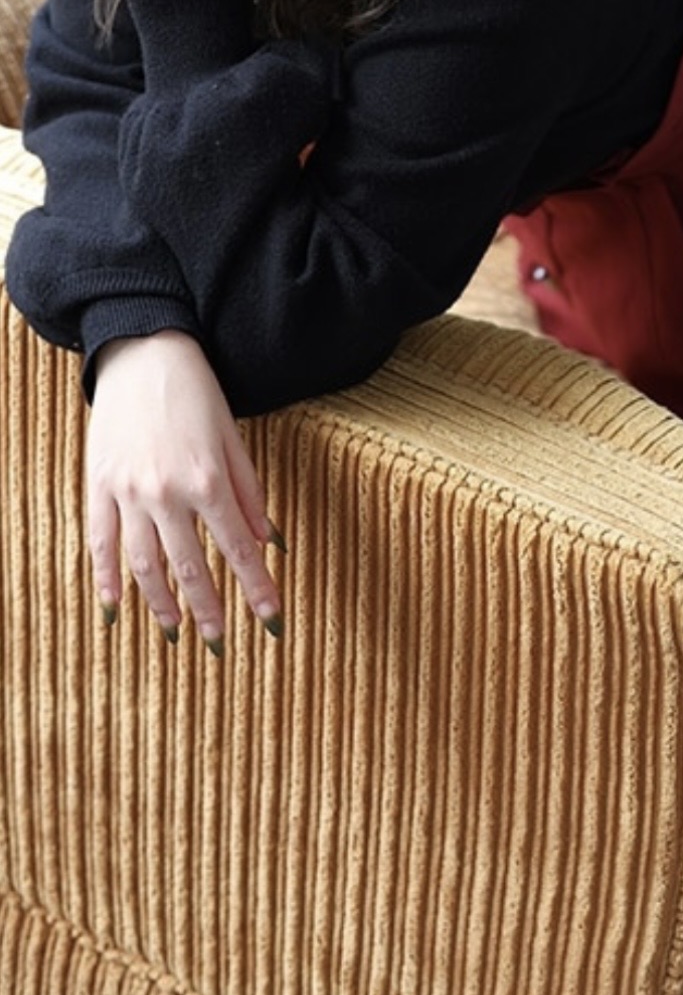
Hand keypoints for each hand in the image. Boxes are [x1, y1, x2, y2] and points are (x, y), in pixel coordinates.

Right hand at [88, 330, 283, 650]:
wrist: (144, 352)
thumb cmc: (197, 392)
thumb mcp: (233, 439)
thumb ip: (249, 494)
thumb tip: (269, 542)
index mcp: (207, 480)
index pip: (237, 548)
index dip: (257, 587)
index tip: (271, 621)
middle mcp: (166, 493)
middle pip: (189, 567)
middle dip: (209, 609)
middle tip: (221, 642)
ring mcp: (127, 492)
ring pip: (144, 565)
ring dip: (162, 604)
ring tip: (177, 632)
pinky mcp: (98, 485)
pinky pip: (100, 543)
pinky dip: (107, 579)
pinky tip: (117, 608)